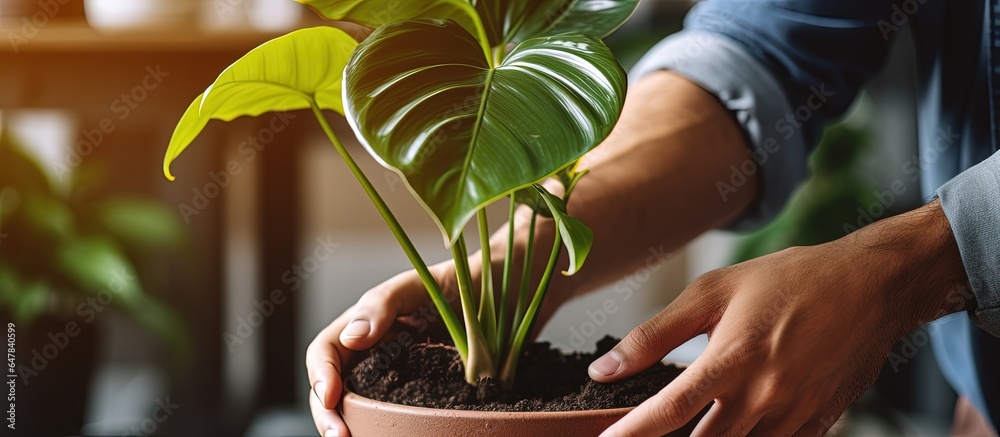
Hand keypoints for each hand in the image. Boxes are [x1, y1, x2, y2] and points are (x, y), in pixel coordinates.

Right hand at [306, 211, 570, 436]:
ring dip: (353, 424)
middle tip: (341, 436)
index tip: (330, 397)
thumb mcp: (425, 282)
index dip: (320, 374)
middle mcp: (381, 349)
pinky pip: (400, 413)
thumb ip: (385, 303)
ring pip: (362, 404)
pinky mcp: (431, 392)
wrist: (519, 287)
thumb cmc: (473, 276)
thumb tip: (352, 338)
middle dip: (328, 412)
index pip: (328, 350)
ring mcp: (404, 373)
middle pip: (335, 385)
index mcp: (370, 320)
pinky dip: (386, 428)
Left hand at [589, 201, 971, 435]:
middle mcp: (764, 395)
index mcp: (733, 358)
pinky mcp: (819, 423)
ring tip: (698, 422)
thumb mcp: (713, 291)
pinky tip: (734, 425)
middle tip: (645, 434)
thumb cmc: (788, 280)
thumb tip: (603, 369)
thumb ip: (654, 335)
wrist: (872, 286)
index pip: (669, 410)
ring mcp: (794, 414)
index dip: (633, 432)